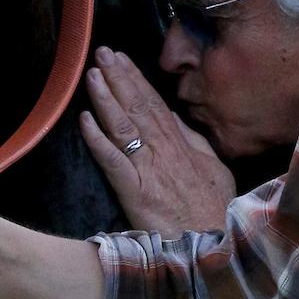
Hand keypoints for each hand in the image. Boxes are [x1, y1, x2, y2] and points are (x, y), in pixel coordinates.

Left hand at [78, 48, 235, 232]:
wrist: (212, 245)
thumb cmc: (213, 210)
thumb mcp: (214, 169)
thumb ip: (194, 142)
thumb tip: (176, 119)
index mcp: (180, 144)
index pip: (154, 103)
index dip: (136, 79)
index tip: (121, 59)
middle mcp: (163, 150)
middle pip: (137, 106)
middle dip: (118, 77)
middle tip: (101, 53)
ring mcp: (148, 168)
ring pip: (123, 125)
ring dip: (105, 98)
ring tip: (91, 74)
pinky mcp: (135, 190)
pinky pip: (113, 160)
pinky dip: (98, 139)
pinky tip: (84, 120)